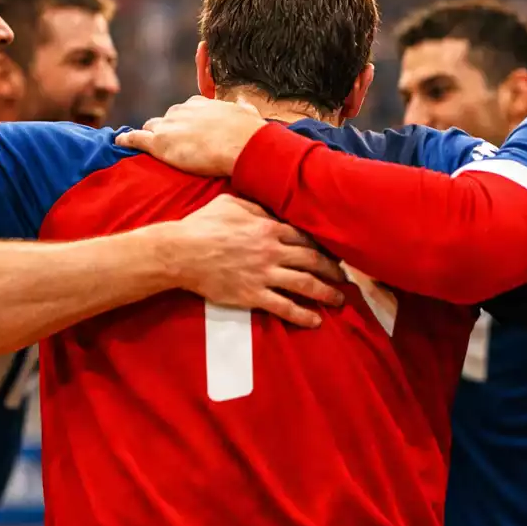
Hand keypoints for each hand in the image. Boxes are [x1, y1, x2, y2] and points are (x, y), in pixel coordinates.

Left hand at [117, 96, 266, 176]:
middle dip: (168, 130)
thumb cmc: (249, 132)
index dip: (185, 122)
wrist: (243, 146)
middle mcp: (181, 111)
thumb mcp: (247, 112)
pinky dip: (126, 141)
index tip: (188, 131)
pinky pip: (135, 139)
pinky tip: (119, 143)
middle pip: (166, 119)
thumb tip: (243, 102)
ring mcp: (169, 126)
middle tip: (174, 145)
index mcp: (199, 103)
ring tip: (148, 148)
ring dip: (151, 136)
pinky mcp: (159, 143)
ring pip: (151, 128)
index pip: (185, 110)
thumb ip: (242, 106)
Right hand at [168, 195, 344, 327]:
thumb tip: (270, 210)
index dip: (322, 247)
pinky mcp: (253, 295)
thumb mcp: (231, 204)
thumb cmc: (202, 225)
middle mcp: (272, 251)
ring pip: (305, 284)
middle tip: (345, 279)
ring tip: (339, 300)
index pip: (306, 238)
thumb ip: (255, 207)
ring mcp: (264, 274)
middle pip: (313, 260)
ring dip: (326, 293)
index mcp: (269, 227)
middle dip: (332, 271)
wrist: (181, 252)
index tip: (333, 255)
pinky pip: (284, 307)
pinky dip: (302, 315)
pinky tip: (315, 321)